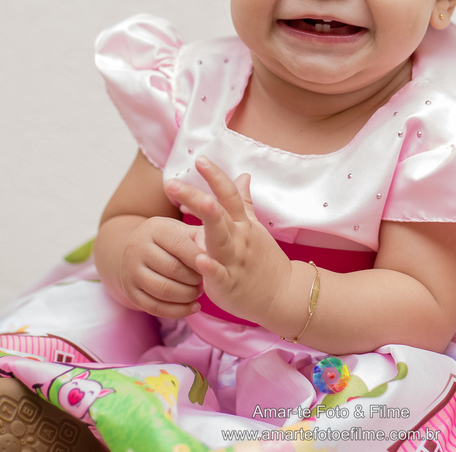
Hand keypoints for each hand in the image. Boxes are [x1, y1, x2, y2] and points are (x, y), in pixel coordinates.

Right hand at [116, 216, 204, 318]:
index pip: (180, 245)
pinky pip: (155, 308)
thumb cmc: (170, 240)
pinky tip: (193, 307)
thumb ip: (201, 237)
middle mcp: (137, 248)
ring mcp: (131, 272)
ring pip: (164, 290)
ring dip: (187, 295)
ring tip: (198, 292)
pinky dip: (178, 311)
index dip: (199, 258)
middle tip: (205, 280)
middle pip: (173, 269)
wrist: (137, 252)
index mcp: (154, 229)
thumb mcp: (183, 231)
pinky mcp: (130, 292)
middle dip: (194, 278)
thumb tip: (212, 254)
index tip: (213, 265)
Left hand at [165, 156, 291, 324]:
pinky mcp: (229, 284)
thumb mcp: (255, 228)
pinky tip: (199, 260)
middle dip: (196, 196)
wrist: (283, 295)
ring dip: (211, 220)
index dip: (216, 176)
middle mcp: (239, 238)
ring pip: (220, 239)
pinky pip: (219, 275)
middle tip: (171, 183)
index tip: (199, 159)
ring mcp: (235, 261)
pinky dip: (210, 268)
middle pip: (218, 213)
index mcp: (243, 225)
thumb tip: (242, 175)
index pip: (229, 195)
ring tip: (201, 203)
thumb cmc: (264, 261)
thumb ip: (244, 203)